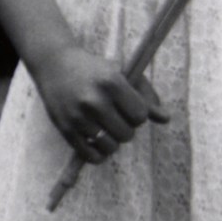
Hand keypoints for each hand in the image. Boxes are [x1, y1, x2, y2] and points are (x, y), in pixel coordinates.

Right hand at [32, 42, 168, 163]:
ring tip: (106, 129)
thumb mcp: (121, 74)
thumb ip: (145, 95)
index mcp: (112, 82)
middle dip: (126, 128)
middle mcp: (95, 100)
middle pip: (127, 134)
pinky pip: (91, 156)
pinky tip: (96, 141)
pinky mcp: (66, 130)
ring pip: (111, 147)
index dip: (138, 114)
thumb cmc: (94, 69)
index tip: (129, 108)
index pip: (140, 116)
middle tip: (116, 117)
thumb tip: (166, 118)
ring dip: (112, 142)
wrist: (54, 64)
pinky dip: (98, 154)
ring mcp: (79, 117)